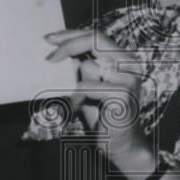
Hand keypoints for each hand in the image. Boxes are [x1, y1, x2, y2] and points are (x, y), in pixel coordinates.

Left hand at [44, 29, 147, 165]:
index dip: (72, 34)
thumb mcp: (88, 85)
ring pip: (88, 65)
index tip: (49, 39)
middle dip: (67, 46)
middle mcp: (131, 64)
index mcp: (125, 59)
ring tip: (79, 101)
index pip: (97, 36)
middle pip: (95, 40)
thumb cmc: (102, 115)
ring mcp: (129, 78)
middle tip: (49, 58)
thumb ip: (81, 65)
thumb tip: (59, 48)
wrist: (120, 145)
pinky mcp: (123, 94)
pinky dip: (77, 98)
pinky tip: (80, 109)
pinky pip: (86, 86)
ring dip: (75, 85)